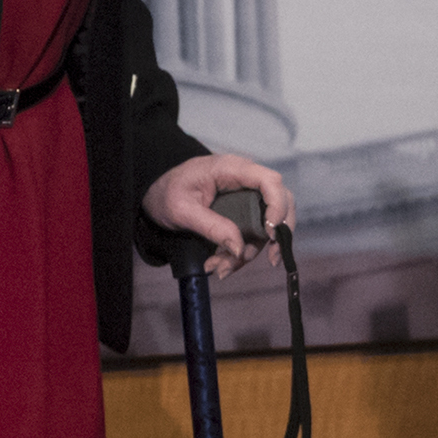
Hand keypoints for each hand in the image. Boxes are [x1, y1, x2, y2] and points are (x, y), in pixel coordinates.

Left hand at [143, 152, 294, 277]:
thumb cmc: (167, 193)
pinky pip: (253, 234)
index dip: (278, 205)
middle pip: (281, 203)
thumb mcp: (183, 210)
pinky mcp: (243, 212)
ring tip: (220, 268)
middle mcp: (245, 181)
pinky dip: (240, 252)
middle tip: (270, 260)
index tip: (271, 232)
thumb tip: (239, 247)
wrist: (156, 195)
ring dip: (249, 251)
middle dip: (278, 235)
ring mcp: (246, 197)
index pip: (269, 181)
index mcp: (231, 169)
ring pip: (266, 226)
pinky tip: (220, 265)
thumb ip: (211, 227)